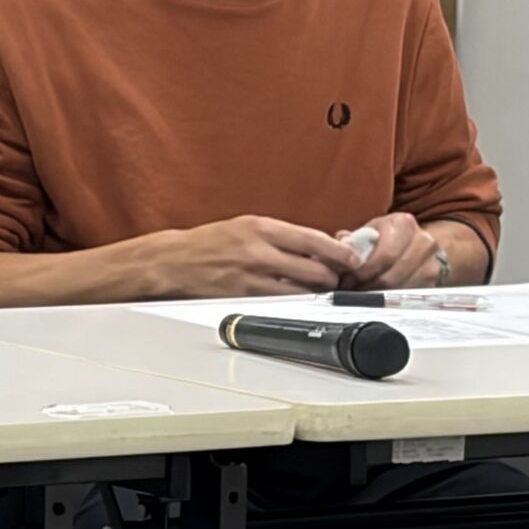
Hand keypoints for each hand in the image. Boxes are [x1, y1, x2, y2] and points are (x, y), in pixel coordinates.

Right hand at [161, 216, 362, 297]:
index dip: (340, 251)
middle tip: (337, 276)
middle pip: (315, 270)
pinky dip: (295, 301)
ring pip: (303, 291)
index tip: (354, 257)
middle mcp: (259, 251)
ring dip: (316, 292)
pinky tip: (295, 296)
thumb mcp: (247, 226)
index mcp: (261, 227)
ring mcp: (253, 277)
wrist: (175, 260)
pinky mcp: (247, 297)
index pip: (314, 240)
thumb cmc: (211, 242)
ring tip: (318, 288)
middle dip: (332, 276)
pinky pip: (283, 303)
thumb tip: (317, 246)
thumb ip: (282, 235)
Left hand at [337, 213, 444, 288]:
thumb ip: (352, 241)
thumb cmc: (386, 238)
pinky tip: (376, 297)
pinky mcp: (434, 280)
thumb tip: (339, 248)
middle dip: (366, 285)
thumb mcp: (369, 232)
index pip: (384, 254)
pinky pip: (409, 295)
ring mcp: (432, 261)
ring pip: (400, 288)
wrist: (417, 244)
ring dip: (376, 295)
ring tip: (360, 294)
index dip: (362, 271)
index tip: (347, 279)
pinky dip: (390, 299)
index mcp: (403, 223)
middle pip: (391, 275)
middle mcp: (423, 240)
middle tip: (351, 290)